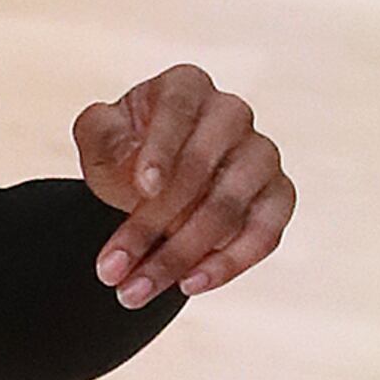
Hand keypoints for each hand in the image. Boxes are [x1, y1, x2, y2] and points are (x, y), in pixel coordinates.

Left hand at [74, 66, 292, 307]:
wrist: (153, 178)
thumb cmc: (125, 151)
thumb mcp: (100, 139)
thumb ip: (101, 135)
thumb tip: (131, 162)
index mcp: (186, 87)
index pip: (178, 110)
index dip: (161, 149)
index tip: (141, 190)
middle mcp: (231, 114)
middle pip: (198, 170)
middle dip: (148, 226)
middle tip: (109, 272)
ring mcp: (260, 154)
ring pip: (226, 208)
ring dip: (178, 255)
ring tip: (134, 291)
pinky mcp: (279, 195)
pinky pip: (266, 232)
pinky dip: (229, 263)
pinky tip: (190, 286)